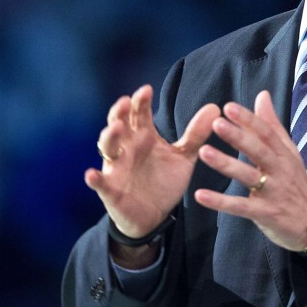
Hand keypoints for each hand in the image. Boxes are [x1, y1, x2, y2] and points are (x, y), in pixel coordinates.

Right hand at [85, 85, 219, 238]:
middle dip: (121, 112)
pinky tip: (91, 174)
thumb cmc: (164, 181)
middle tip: (128, 102)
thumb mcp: (183, 157)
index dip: (141, 101)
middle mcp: (127, 147)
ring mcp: (117, 167)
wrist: (153, 216)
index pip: (139, 113)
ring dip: (109, 137)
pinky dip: (94, 179)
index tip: (147, 90)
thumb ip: (195, 134)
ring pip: (108, 147)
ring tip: (116, 128)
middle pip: (119, 123)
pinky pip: (100, 183)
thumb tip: (215, 107)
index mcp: (143, 136)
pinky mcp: (111, 190)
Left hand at [194, 90, 306, 250]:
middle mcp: (280, 171)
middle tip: (216, 123)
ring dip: (226, 164)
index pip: (267, 133)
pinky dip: (220, 202)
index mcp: (284, 155)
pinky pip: (240, 207)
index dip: (249, 119)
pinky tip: (200, 195)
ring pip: (248, 176)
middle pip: (258, 151)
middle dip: (238, 136)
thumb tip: (262, 95)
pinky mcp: (265, 214)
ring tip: (203, 152)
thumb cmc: (295, 184)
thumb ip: (272, 125)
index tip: (228, 107)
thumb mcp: (289, 153)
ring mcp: (273, 193)